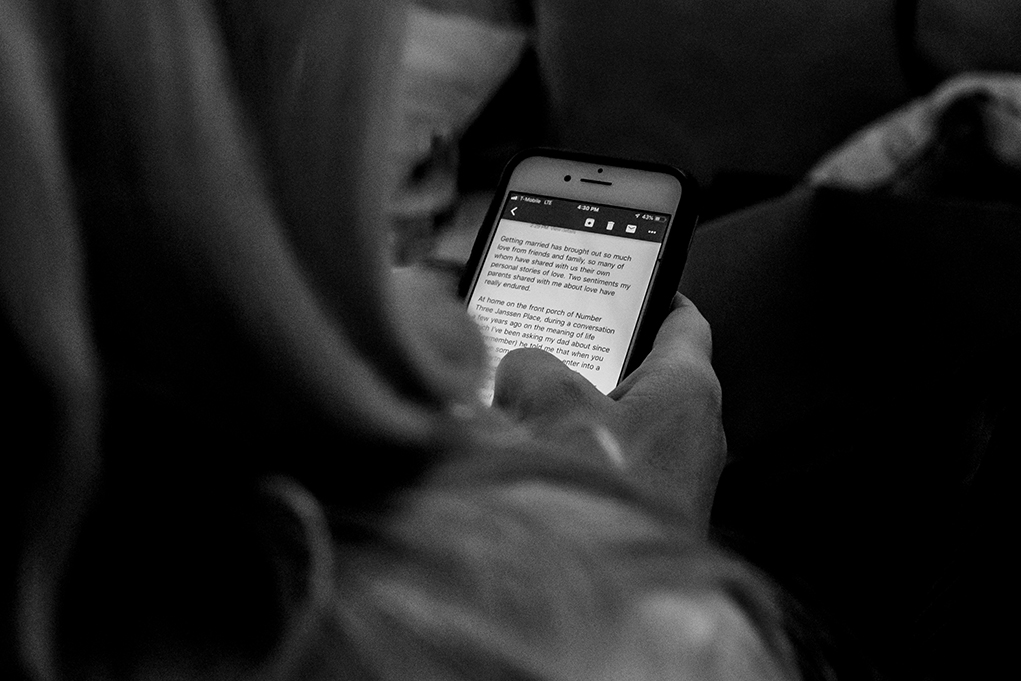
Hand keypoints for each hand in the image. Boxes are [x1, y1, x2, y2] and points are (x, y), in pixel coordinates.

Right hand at [493, 294, 725, 532]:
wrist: (619, 600)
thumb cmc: (603, 497)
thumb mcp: (552, 405)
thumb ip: (531, 367)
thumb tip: (521, 372)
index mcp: (689, 387)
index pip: (683, 319)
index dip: (654, 290)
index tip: (629, 277)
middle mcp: (696, 429)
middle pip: (645, 369)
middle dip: (596, 354)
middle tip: (554, 338)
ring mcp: (677, 474)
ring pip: (625, 419)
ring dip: (582, 408)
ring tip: (531, 398)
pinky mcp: (653, 509)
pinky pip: (617, 460)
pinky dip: (584, 449)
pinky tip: (540, 453)